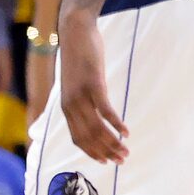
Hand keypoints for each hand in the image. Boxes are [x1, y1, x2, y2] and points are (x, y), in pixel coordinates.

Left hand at [58, 13, 129, 161]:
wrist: (75, 33)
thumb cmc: (79, 57)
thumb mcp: (77, 82)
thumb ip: (82, 98)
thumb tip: (93, 110)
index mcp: (67, 107)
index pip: (78, 138)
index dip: (92, 152)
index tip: (106, 161)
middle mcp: (71, 105)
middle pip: (89, 137)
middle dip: (106, 152)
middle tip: (122, 160)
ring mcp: (81, 96)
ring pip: (97, 128)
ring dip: (112, 143)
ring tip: (126, 150)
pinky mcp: (93, 85)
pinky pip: (105, 111)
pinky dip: (116, 124)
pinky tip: (126, 132)